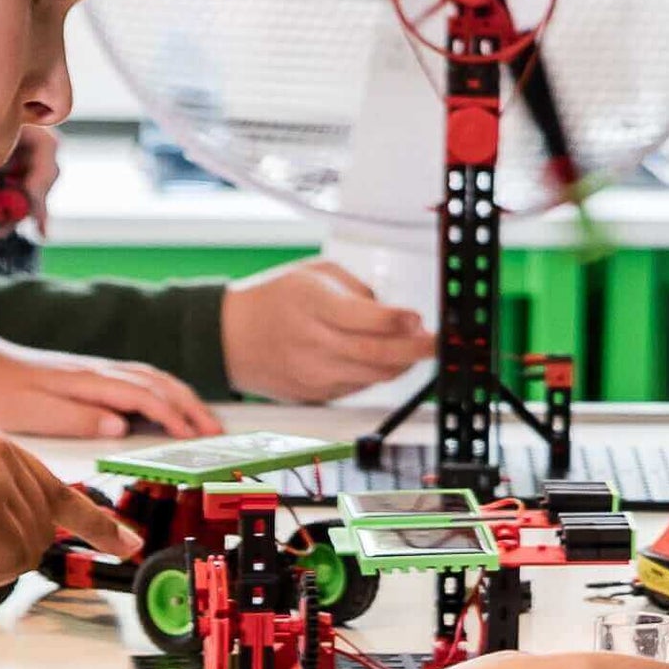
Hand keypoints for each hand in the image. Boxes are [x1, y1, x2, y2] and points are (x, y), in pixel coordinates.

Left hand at [0, 339, 213, 438]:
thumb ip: (77, 419)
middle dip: (193, 407)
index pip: (145, 397)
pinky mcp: (93, 374)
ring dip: (185, 398)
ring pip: (154, 378)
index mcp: (90, 382)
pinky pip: (142, 378)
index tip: (197, 438)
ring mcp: (98, 369)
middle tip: (218, 434)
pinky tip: (169, 404)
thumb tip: (122, 427)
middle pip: (160, 383)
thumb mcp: (31, 415)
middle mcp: (100, 371)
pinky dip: (166, 391)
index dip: (174, 418)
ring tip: (206, 422)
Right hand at [221, 257, 434, 401]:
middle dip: (417, 350)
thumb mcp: (313, 274)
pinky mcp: (315, 394)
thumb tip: (398, 315)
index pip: (362, 319)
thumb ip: (357, 289)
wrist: (229, 338)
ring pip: (375, 376)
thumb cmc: (274, 300)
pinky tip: (383, 358)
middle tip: (439, 343)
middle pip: (377, 354)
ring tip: (417, 348)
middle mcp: (312, 343)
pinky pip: (360, 386)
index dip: (397, 321)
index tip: (419, 319)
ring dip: (403, 363)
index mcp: (310, 305)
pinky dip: (378, 373)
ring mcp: (313, 373)